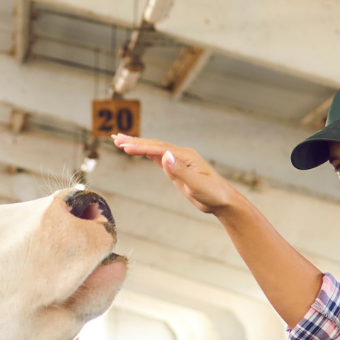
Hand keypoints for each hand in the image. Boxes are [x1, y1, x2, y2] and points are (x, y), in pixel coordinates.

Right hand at [112, 134, 237, 213]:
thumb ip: (180, 171)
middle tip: (115, 138)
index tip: (124, 147)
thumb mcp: (197, 184)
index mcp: (185, 156)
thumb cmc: (213, 194)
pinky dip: (145, 152)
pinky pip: (158, 157)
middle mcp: (180, 155)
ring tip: (120, 141)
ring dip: (137, 145)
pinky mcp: (176, 169)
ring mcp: (178, 161)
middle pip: (153, 145)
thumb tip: (165, 156)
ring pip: (154, 149)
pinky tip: (137, 150)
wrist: (223, 201)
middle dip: (134, 142)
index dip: (140, 147)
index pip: (158, 149)